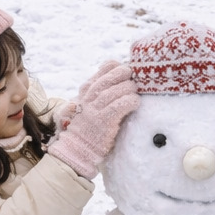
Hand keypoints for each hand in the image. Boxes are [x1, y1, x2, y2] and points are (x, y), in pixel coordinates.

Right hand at [48, 61, 139, 178]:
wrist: (78, 147)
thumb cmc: (91, 125)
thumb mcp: (92, 104)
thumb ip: (104, 91)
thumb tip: (126, 79)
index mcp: (88, 90)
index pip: (104, 69)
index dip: (118, 67)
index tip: (127, 69)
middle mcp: (89, 97)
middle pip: (109, 78)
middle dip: (124, 75)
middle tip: (134, 79)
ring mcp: (94, 109)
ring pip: (114, 91)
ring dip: (128, 89)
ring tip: (135, 92)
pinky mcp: (102, 122)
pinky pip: (118, 106)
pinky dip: (129, 102)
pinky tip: (135, 103)